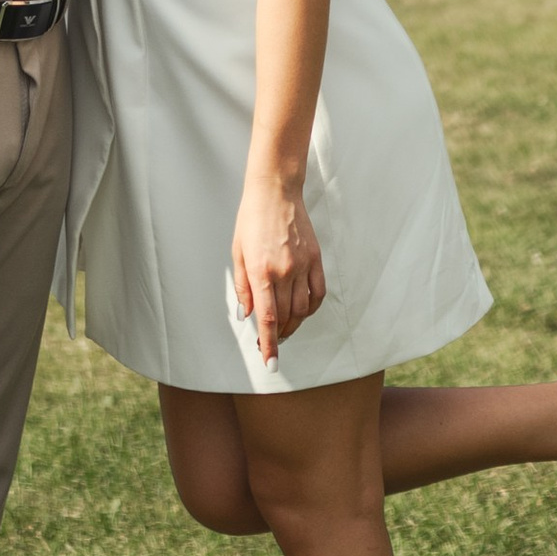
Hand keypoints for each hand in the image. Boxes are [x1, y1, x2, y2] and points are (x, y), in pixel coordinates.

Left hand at [232, 171, 324, 367]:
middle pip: (286, 317)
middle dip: (278, 336)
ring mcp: (303, 265)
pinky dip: (311, 308)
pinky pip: (318, 292)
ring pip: (303, 309)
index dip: (269, 344)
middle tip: (270, 344)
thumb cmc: (251, 221)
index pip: (268, 318)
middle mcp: (284, 271)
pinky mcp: (316, 258)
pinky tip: (302, 311)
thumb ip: (243, 287)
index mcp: (261, 271)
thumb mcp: (238, 253)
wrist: (275, 192)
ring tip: (284, 329)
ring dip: (294, 325)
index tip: (270, 363)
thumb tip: (247, 315)